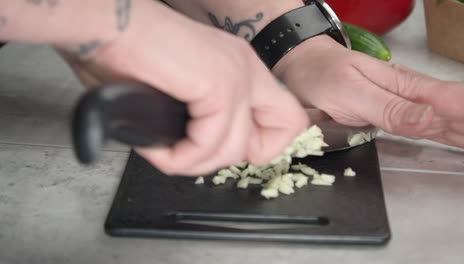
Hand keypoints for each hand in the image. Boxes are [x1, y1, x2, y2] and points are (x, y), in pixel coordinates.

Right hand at [58, 1, 307, 174]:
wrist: (106, 25)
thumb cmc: (129, 54)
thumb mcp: (182, 93)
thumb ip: (205, 119)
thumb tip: (203, 150)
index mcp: (241, 69)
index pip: (286, 119)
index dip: (259, 146)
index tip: (220, 146)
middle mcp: (246, 69)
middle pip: (279, 134)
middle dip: (229, 157)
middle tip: (192, 153)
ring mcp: (236, 76)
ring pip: (233, 150)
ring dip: (193, 163)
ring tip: (166, 153)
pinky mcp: (217, 85)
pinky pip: (208, 145)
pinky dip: (180, 158)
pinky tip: (159, 148)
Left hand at [274, 35, 463, 148]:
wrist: (301, 68)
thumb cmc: (322, 75)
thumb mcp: (352, 92)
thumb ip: (389, 108)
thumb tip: (428, 121)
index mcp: (405, 85)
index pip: (449, 101)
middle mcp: (408, 95)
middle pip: (451, 112)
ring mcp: (399, 105)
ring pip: (442, 121)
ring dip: (463, 130)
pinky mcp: (389, 115)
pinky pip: (425, 128)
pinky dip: (447, 133)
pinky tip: (458, 137)